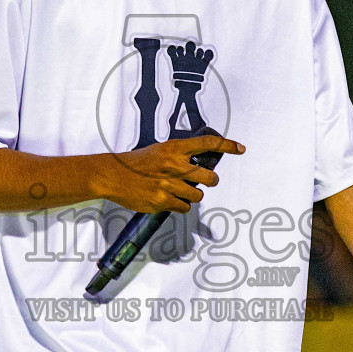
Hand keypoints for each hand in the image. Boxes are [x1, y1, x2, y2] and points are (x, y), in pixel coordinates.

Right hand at [97, 134, 244, 212]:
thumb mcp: (158, 150)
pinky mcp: (162, 201)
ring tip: (177, 190)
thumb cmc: (135, 163)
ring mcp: (168, 184)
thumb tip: (197, 166)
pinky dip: (179, 205)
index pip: (207, 143)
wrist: (112, 175)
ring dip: (192, 195)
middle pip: (210, 177)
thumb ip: (178, 156)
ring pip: (198, 195)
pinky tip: (168, 199)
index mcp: (173, 148)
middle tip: (206, 181)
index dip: (227, 145)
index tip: (240, 148)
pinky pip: (183, 207)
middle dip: (210, 181)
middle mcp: (174, 165)